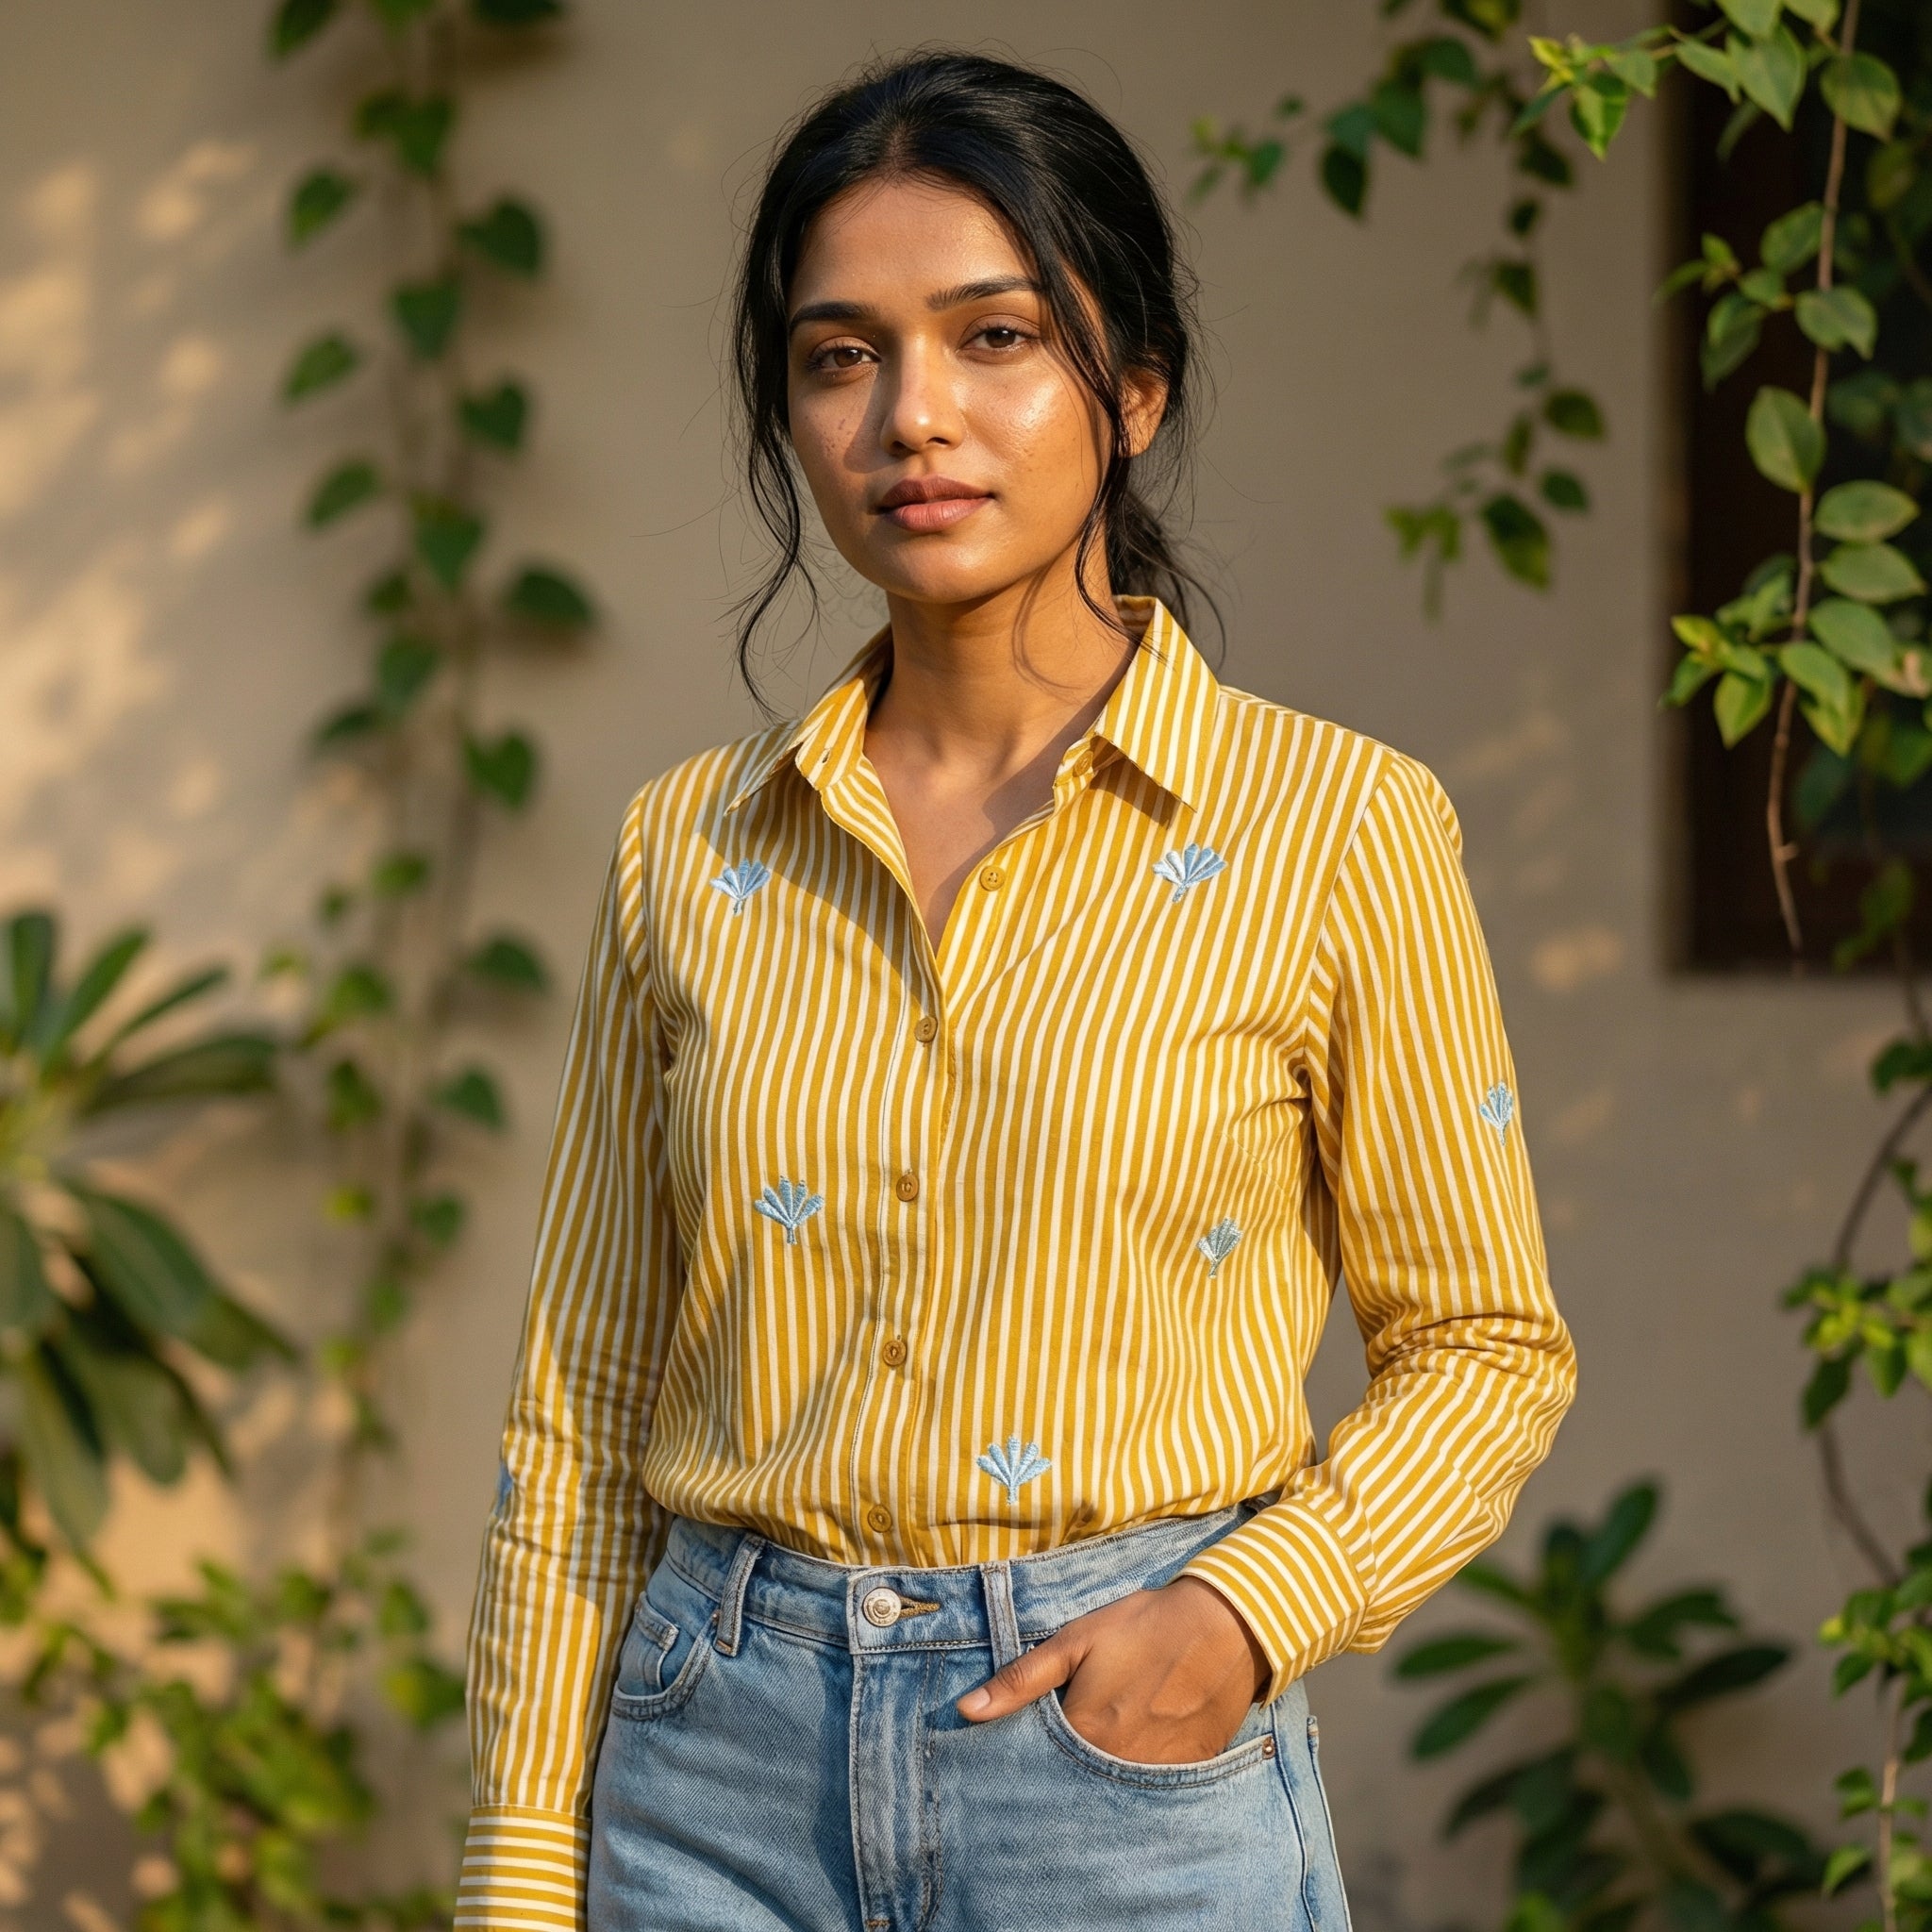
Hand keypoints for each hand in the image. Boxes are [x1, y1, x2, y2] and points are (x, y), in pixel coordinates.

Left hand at [956, 1576, 1270, 1763]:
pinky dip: (1137, 1784)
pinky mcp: (1190, 1772)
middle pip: (1076, 1789)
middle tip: (1056, 1765)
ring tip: (1095, 1763)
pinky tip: (1132, 1763)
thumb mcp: (1076, 1640)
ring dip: (1098, 1786)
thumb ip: (1021, 1678)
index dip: (1026, 1765)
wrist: (1225, 1624)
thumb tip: (966, 1711)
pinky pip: (1152, 1793)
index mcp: (1086, 1733)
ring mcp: (1158, 1775)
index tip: (1013, 1767)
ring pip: (1114, 1795)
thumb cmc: (1144, 1626)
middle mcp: (1120, 1766)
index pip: (1039, 1770)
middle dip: (1061, 1781)